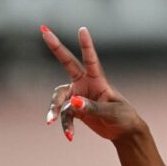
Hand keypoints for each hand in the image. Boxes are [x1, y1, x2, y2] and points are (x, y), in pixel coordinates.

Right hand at [43, 26, 141, 141]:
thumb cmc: (123, 117)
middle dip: (56, 47)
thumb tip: (74, 103)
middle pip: (67, 63)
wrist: (123, 132)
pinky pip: (64, 116)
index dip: (86, 44)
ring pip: (59, 98)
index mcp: (99, 80)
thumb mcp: (111, 112)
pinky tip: (70, 136)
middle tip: (43, 30)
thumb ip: (92, 107)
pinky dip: (65, 126)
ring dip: (55, 110)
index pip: (91, 59)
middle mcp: (85, 84)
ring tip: (52, 122)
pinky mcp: (75, 109)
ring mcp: (78, 95)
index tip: (82, 29)